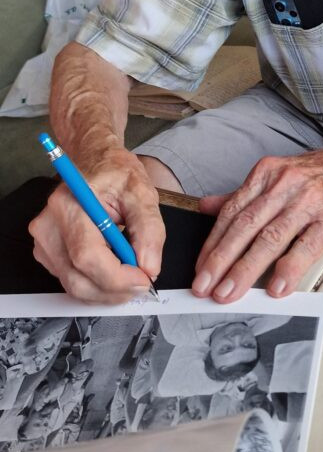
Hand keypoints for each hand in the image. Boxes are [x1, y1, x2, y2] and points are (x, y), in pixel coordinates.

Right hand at [29, 149, 164, 303]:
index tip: (144, 278)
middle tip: (144, 280)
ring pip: (74, 286)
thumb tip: (149, 267)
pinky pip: (71, 281)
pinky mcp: (47, 253)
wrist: (95, 161)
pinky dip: (96, 284)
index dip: (118, 277)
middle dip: (116, 290)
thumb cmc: (114, 173)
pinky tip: (113, 269)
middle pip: (78, 278)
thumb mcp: (142, 192)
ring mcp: (44, 242)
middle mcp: (48, 226)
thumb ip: (150, 229)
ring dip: (107, 290)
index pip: (87, 257)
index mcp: (69, 205)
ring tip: (131, 273)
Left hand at [193, 141, 322, 302]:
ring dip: (247, 269)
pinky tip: (275, 288)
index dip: (213, 242)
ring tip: (230, 293)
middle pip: (246, 226)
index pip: (232, 212)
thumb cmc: (319, 178)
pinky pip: (306, 246)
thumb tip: (206, 207)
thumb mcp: (277, 176)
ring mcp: (309, 201)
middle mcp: (285, 184)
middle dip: (222, 260)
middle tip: (205, 287)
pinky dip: (289, 269)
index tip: (200, 268)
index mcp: (266, 174)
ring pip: (270, 238)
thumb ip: (242, 195)